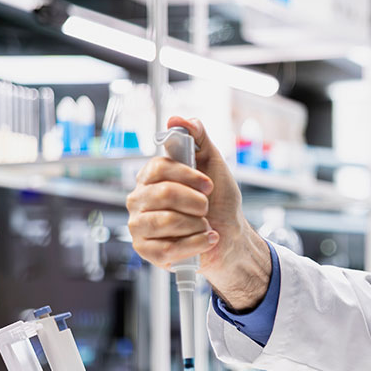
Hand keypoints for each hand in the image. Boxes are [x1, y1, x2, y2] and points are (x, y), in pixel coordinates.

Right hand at [127, 116, 271, 309]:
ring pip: (166, 222)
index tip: (209, 185)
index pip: (159, 167)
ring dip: (197, 224)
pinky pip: (169, 249)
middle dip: (197, 202)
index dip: (188, 175)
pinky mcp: (146, 251)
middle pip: (164, 194)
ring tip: (204, 225)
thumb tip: (179, 119)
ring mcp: (140, 226)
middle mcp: (139, 199)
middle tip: (207, 207)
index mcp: (151, 177)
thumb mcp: (214, 165)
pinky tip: (207, 239)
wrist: (230, 237)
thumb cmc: (219, 202)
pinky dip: (197, 244)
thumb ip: (199, 138)